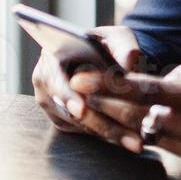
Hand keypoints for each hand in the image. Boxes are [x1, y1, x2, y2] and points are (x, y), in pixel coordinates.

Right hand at [31, 25, 143, 150]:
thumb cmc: (106, 44)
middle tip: (128, 138)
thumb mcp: (117, 37)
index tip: (82, 111)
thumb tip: (131, 60)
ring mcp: (51, 102)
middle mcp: (45, 80)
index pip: (55, 79)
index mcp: (51, 55)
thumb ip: (124, 46)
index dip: (68, 96)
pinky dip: (105, 134)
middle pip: (68, 109)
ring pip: (78, 123)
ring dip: (107, 133)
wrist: (100, 58)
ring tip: (136, 141)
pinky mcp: (61, 119)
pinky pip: (82, 131)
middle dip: (100, 123)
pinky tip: (128, 138)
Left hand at [74, 58, 180, 179]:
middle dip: (105, 104)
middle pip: (139, 118)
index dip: (110, 84)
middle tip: (75, 90)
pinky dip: (160, 136)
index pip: (147, 91)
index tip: (82, 77)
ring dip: (127, 122)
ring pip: (151, 136)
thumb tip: (159, 80)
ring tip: (99, 106)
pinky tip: (145, 125)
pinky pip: (174, 151)